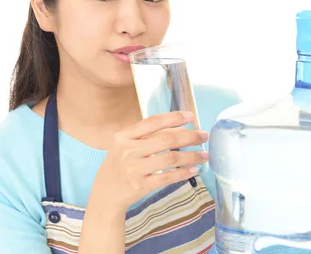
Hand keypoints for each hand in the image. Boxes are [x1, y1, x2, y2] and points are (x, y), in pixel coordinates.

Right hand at [90, 111, 208, 211]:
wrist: (105, 193)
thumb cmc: (119, 165)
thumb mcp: (124, 146)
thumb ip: (146, 136)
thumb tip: (180, 129)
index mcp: (124, 136)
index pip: (153, 122)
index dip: (174, 118)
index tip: (191, 117)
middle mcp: (128, 150)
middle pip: (166, 139)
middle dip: (189, 137)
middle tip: (203, 136)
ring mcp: (135, 169)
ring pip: (171, 158)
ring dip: (191, 156)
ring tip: (204, 154)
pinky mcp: (141, 185)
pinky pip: (169, 177)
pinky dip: (184, 172)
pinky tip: (194, 169)